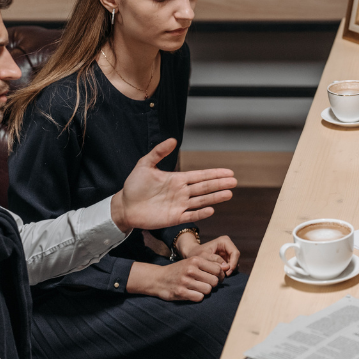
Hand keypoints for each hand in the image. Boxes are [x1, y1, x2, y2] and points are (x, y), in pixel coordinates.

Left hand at [111, 139, 236, 232]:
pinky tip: (211, 210)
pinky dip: (200, 213)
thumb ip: (158, 152)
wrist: (124, 206)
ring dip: (215, 197)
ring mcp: (179, 205)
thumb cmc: (134, 186)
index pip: (200, 176)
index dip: (214, 174)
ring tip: (229, 194)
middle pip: (204, 187)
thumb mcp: (145, 165)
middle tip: (234, 181)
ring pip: (201, 201)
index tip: (229, 172)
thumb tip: (173, 140)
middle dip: (220, 184)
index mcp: (177, 179)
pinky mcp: (174, 218)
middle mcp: (181, 192)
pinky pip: (190, 215)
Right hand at [126, 257, 224, 301]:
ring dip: (206, 291)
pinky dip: (198, 297)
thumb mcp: (191, 262)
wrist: (158, 278)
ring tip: (200, 288)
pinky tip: (193, 293)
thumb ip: (208, 263)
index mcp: (195, 260)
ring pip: (208, 290)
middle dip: (214, 284)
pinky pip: (200, 298)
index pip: (218, 269)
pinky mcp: (181, 292)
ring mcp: (185, 281)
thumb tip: (227, 267)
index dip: (220, 275)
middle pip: (215, 281)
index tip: (217, 278)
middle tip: (208, 284)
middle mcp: (190, 269)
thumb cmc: (179, 270)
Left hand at [179, 234, 240, 275]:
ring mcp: (228, 253)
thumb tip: (226, 267)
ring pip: (234, 263)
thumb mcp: (203, 256)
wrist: (191, 255)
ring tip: (220, 275)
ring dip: (229, 271)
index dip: (233, 264)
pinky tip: (219, 275)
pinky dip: (226, 272)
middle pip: (236, 259)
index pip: (235, 253)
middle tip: (223, 276)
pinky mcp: (226, 259)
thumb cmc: (196, 254)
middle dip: (231, 268)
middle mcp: (228, 246)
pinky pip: (231, 267)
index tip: (226, 273)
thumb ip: (214, 261)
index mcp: (224, 241)